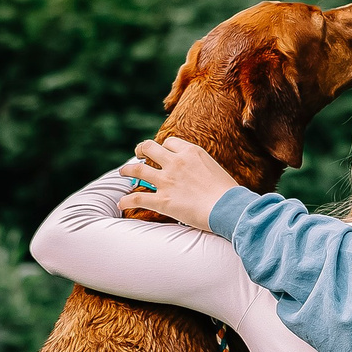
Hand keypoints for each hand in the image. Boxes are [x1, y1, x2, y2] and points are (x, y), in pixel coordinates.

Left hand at [117, 137, 237, 231]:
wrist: (230, 209)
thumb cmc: (229, 193)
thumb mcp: (215, 169)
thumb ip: (201, 167)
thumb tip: (197, 174)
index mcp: (191, 152)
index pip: (170, 142)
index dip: (164, 147)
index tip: (163, 153)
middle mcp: (176, 162)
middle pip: (149, 148)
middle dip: (141, 150)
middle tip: (138, 154)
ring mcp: (167, 181)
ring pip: (137, 169)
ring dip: (127, 170)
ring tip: (123, 172)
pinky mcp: (162, 200)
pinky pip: (137, 199)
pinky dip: (126, 201)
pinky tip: (121, 203)